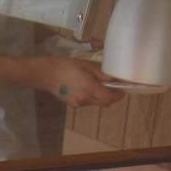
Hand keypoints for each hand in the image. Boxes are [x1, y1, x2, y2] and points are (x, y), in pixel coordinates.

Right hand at [0, 55, 125, 108]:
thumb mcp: (85, 66)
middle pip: (103, 103)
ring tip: (91, 84)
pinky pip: (85, 102)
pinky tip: (81, 87)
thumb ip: (100, 74)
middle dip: (108, 97)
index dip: (117, 97)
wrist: (47, 75)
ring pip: (94, 102)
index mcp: (90, 88)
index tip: (122, 92)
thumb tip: (112, 80)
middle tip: (109, 87)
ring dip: (97, 96)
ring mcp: (78, 103)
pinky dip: (88, 96)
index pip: (109, 99)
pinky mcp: (72, 105)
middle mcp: (85, 99)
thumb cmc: (67, 66)